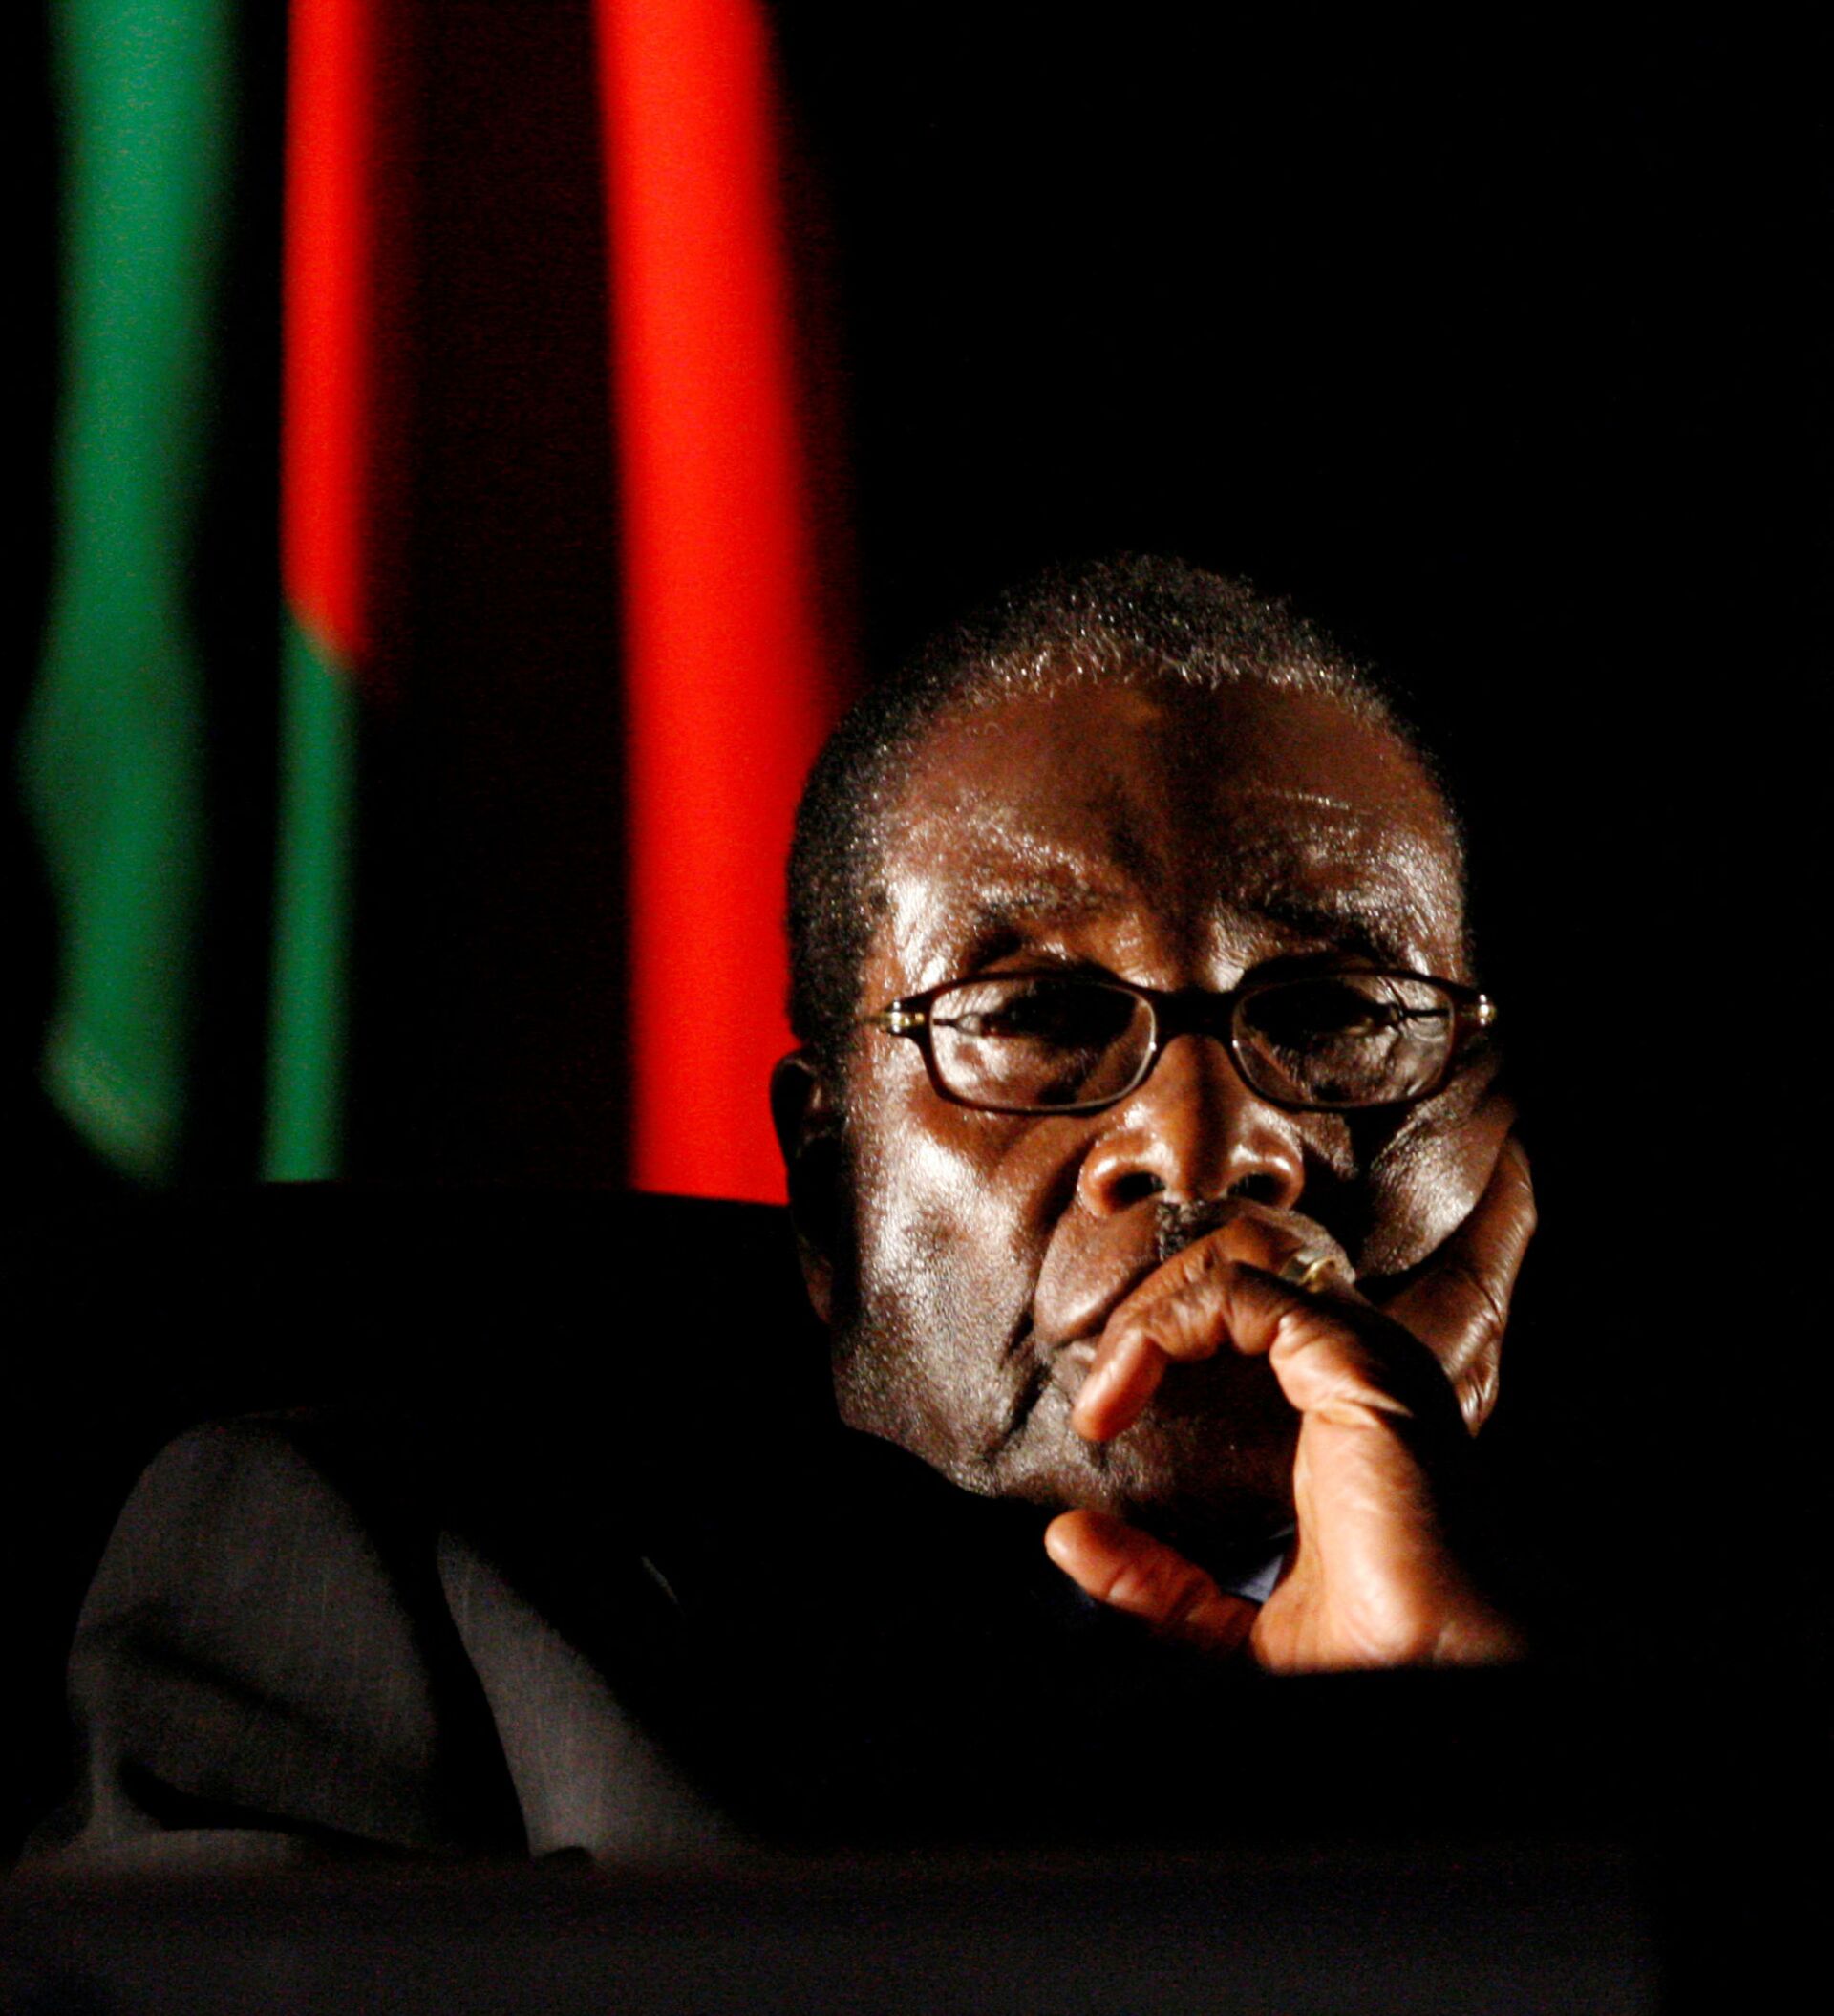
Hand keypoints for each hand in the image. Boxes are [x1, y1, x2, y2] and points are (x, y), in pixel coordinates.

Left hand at [1043, 1129, 1534, 1669]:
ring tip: (1106, 1389)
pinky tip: (1121, 1391)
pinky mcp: (1351, 1357)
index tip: (1098, 1427)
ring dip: (1148, 1313)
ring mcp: (1361, 1355)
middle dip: (1148, 1316)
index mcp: (1340, 1414)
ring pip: (1234, 1264)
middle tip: (1097, 1396)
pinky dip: (1160, 1325)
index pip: (1244, 1323)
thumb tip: (1066, 1535)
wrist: (1442, 1679)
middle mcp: (1357, 1369)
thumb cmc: (1377, 1658)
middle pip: (1235, 1278)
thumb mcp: (1231, 1625)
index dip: (1158, 1346)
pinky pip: (1237, 1290)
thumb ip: (1155, 1582)